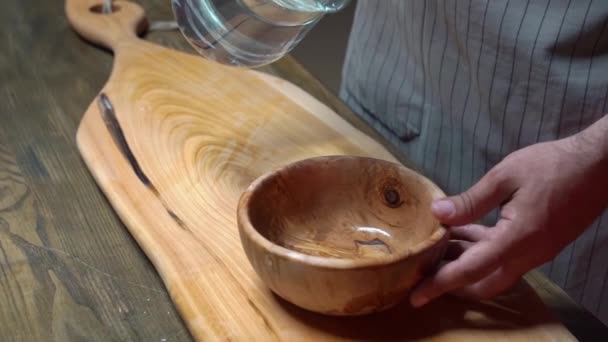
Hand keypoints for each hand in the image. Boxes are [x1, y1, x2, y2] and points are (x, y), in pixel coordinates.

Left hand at [409, 116, 607, 306]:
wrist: (599, 164)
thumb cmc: (553, 165)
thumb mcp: (506, 176)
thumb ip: (471, 200)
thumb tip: (437, 213)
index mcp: (517, 239)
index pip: (471, 270)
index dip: (440, 283)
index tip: (416, 296)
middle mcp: (528, 254)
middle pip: (484, 283)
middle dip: (452, 282)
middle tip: (424, 271)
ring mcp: (536, 251)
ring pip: (494, 270)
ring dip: (466, 261)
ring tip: (435, 244)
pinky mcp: (540, 243)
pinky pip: (505, 256)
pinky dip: (482, 249)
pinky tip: (462, 230)